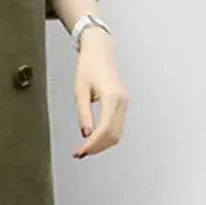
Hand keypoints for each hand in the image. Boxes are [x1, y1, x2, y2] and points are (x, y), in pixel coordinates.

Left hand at [72, 29, 128, 157]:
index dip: (93, 144)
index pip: (104, 129)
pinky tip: (94, 140)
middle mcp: (122, 101)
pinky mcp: (122, 104)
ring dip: (102, 144)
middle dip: (97, 147)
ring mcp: (124, 103)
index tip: (81, 151)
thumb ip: (83, 113)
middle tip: (80, 153)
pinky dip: (107, 137)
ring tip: (85, 149)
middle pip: (113, 135)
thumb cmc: (88, 66)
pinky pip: (117, 126)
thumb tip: (85, 134)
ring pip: (117, 133)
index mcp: (112, 97)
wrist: (99, 51)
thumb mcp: (80, 90)